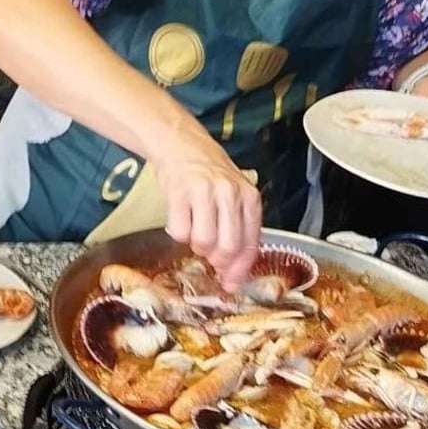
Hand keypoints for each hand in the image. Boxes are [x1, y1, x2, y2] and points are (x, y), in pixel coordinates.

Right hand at [154, 128, 261, 290]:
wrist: (181, 144)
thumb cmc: (209, 174)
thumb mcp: (234, 196)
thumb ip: (238, 229)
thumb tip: (232, 274)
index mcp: (249, 197)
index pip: (250, 244)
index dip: (240, 270)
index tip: (230, 284)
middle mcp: (230, 193)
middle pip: (227, 248)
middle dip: (217, 261)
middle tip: (209, 257)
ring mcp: (204, 192)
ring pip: (203, 242)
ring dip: (196, 246)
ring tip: (194, 232)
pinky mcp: (178, 191)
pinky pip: (179, 231)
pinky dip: (178, 234)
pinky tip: (180, 220)